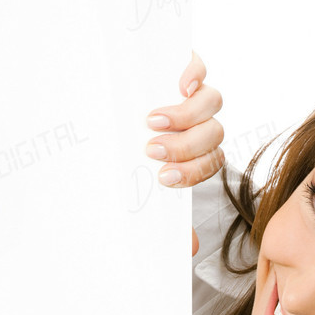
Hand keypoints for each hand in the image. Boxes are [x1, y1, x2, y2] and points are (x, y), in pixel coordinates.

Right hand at [145, 50, 223, 256]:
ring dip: (185, 116)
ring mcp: (193, 93)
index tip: (164, 177)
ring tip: (152, 120)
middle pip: (214, 134)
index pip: (211, 163)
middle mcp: (201, 123)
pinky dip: (195, 74)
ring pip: (211, 104)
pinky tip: (180, 86)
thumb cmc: (127, 154)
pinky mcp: (181, 65)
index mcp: (198, 152)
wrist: (99, 101)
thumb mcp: (141, 182)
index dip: (192, 171)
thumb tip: (189, 249)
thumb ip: (167, 213)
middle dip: (185, 147)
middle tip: (153, 150)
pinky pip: (200, 67)